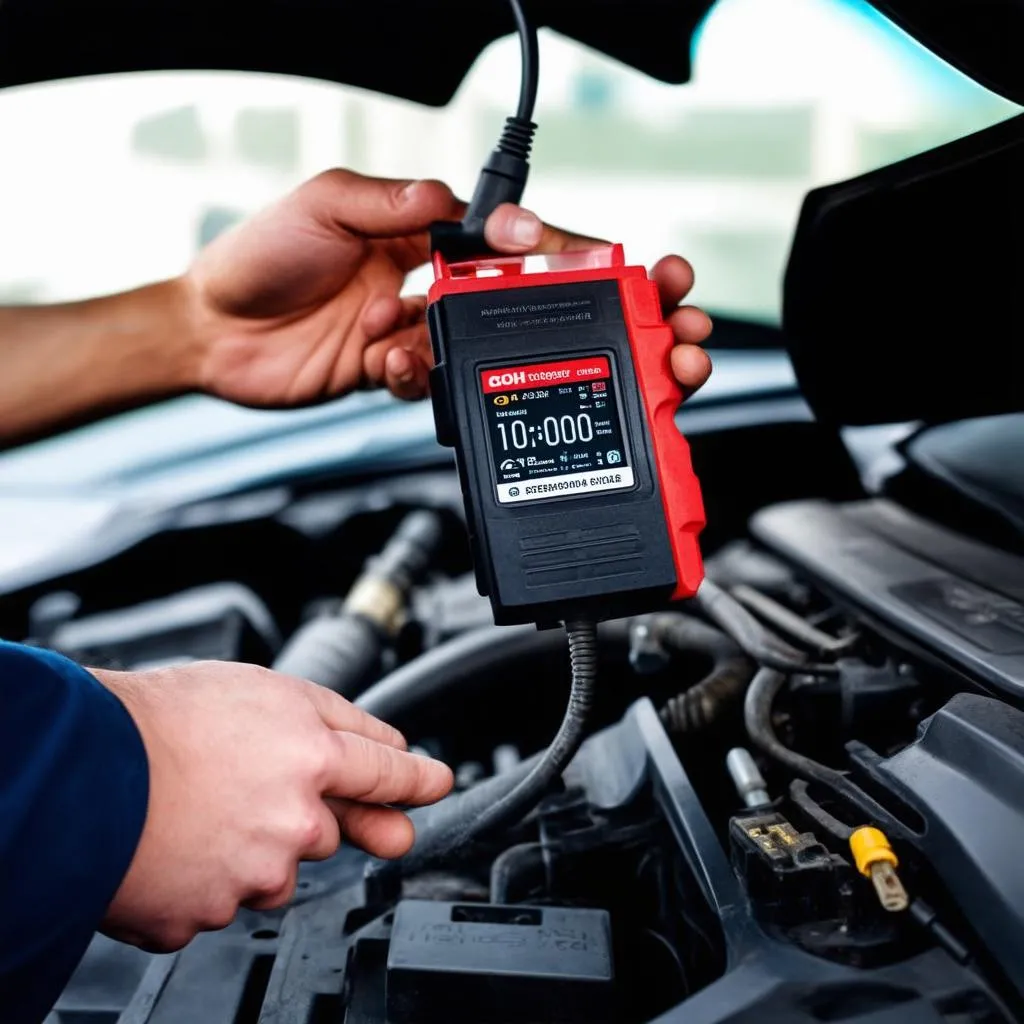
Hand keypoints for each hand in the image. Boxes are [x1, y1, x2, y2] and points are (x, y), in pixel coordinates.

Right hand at [95, 661, 452, 951]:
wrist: (80, 774)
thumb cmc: (161, 721)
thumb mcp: (262, 688)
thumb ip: (334, 716)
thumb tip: (386, 745)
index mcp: (312, 758)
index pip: (387, 773)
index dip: (418, 780)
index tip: (437, 784)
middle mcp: (292, 822)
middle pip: (328, 829)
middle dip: (316, 816)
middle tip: (289, 806)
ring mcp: (249, 875)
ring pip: (276, 871)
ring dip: (256, 849)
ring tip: (203, 812)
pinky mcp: (204, 915)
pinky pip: (221, 899)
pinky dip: (206, 876)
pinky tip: (178, 844)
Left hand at [184, 170, 712, 404]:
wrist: (212, 335)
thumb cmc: (259, 256)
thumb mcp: (324, 204)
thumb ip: (391, 202)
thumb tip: (451, 197)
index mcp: (424, 233)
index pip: (510, 238)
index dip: (561, 249)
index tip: (602, 261)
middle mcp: (432, 283)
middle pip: (522, 299)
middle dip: (578, 314)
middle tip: (626, 328)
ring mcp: (419, 333)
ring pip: (483, 348)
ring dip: (470, 352)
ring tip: (406, 339)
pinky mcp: (399, 376)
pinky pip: (435, 384)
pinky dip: (415, 377)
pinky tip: (381, 361)